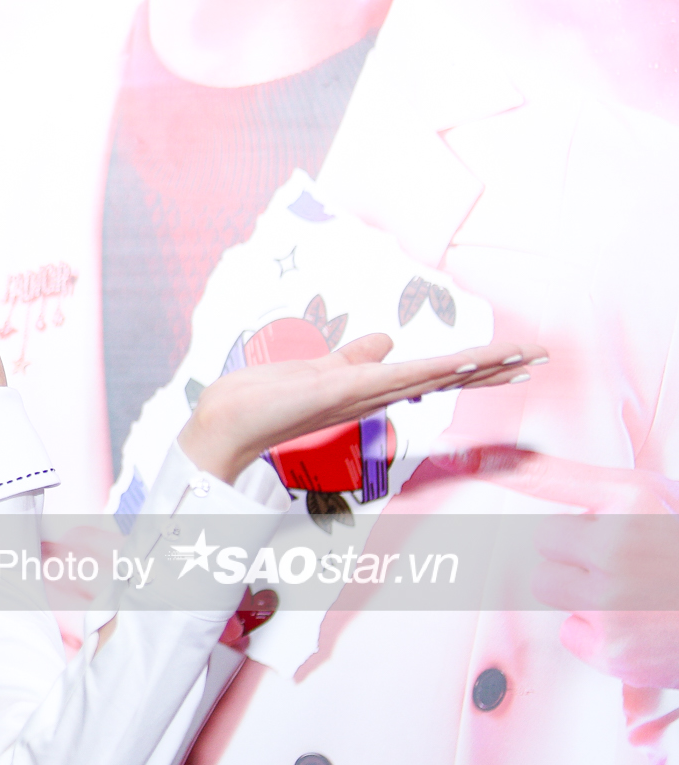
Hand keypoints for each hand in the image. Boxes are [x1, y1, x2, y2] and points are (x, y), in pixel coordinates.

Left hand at [177, 333, 541, 484]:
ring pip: (432, 377)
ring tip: (523, 355)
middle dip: (491, 367)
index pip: (430, 372)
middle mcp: (373, 395)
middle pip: (443, 377)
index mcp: (367, 387)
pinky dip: (433, 370)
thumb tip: (384, 341)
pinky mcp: (346, 392)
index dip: (473, 364)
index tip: (516, 356)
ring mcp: (363, 395)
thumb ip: (351, 358)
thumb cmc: (261, 400)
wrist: (225, 423)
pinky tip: (465, 363)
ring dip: (478, 366)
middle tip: (539, 356)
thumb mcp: (314, 370)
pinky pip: (399, 379)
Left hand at [419, 447, 678, 687]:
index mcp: (634, 499)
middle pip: (545, 543)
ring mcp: (612, 596)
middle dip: (575, 556)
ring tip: (634, 597)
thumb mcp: (661, 501)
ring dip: (581, 594)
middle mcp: (618, 542)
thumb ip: (606, 492)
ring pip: (549, 586)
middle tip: (628, 567)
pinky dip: (598, 637)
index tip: (446, 456)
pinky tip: (639, 630)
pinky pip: (571, 632)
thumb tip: (528, 468)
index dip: (494, 465)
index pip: (548, 477)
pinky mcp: (611, 644)